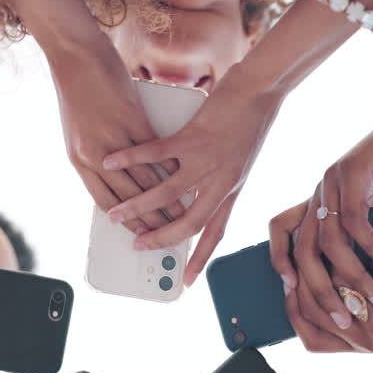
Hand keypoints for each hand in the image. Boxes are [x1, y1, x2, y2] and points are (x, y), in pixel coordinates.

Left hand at [54, 40, 187, 234]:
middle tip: (170, 235)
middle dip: (152, 220)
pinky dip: (174, 167)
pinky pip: (157, 151)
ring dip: (168, 199)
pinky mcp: (132, 118)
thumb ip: (96, 154)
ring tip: (185, 211)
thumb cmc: (76, 89)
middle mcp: (94, 154)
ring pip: (146, 179)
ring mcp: (114, 137)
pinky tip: (189, 178)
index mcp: (78, 160)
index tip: (143, 234)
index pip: (104, 201)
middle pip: (128, 196)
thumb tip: (114, 177)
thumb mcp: (79, 131)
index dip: (127, 221)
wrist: (74, 53)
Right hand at [100, 66, 283, 280]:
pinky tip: (112, 162)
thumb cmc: (251, 119)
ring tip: (116, 215)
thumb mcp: (240, 158)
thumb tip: (194, 191)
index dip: (201, 259)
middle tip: (138, 247)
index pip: (216, 233)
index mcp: (232, 189)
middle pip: (189, 223)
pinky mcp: (193, 138)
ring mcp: (207, 161)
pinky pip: (156, 155)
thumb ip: (218, 179)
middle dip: (161, 239)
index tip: (188, 282)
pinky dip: (131, 159)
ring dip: (138, 206)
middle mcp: (221, 182)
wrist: (261, 89)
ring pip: (167, 194)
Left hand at [273, 104, 372, 325]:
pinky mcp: (352, 173)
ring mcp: (331, 182)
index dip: (278, 262)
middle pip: (303, 250)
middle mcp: (316, 192)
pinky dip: (371, 248)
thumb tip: (350, 277)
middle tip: (345, 319)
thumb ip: (354, 234)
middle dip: (321, 291)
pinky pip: (354, 221)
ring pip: (330, 243)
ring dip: (354, 276)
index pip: (279, 231)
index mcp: (313, 201)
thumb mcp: (368, 209)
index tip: (293, 295)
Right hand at [283, 221, 372, 358]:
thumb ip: (355, 308)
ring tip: (350, 219)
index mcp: (355, 348)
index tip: (292, 269)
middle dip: (309, 266)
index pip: (307, 332)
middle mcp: (363, 341)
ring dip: (346, 244)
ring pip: (342, 283)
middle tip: (314, 232)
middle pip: (316, 304)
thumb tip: (329, 273)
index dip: (292, 301)